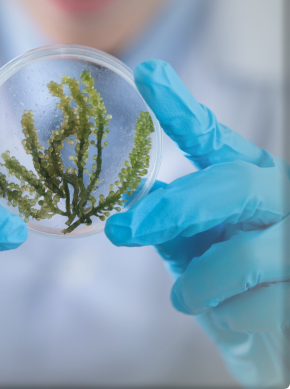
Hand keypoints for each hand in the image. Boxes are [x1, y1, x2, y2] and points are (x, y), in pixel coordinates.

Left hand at [105, 60, 289, 386]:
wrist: (273, 325)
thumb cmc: (231, 276)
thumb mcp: (196, 240)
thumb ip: (170, 218)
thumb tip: (131, 200)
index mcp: (247, 175)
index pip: (211, 136)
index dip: (179, 106)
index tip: (147, 73)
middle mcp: (278, 194)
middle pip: (229, 184)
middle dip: (172, 211)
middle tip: (123, 231)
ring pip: (242, 255)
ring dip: (199, 283)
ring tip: (184, 298)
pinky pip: (257, 305)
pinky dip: (225, 316)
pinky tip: (225, 315)